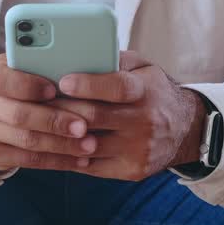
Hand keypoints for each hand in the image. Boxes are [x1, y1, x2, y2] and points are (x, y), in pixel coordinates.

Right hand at [0, 54, 97, 172]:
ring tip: (89, 145)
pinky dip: (58, 160)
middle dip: (55, 121)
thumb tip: (77, 72)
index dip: (29, 85)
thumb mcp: (16, 71)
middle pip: (20, 115)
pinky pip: (30, 160)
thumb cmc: (11, 87)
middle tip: (84, 125)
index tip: (55, 90)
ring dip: (62, 145)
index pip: (2, 79)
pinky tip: (80, 160)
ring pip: (27, 140)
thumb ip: (38, 69)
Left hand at [50, 51, 204, 180]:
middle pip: (95, 117)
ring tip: (40, 124)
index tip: (63, 80)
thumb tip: (77, 53)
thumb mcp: (142, 67)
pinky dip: (70, 156)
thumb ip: (114, 60)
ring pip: (89, 144)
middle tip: (38, 102)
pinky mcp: (133, 170)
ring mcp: (139, 149)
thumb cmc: (153, 91)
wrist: (185, 128)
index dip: (88, 84)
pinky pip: (92, 166)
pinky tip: (56, 145)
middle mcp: (145, 120)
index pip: (116, 87)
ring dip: (61, 135)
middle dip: (62, 109)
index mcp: (146, 90)